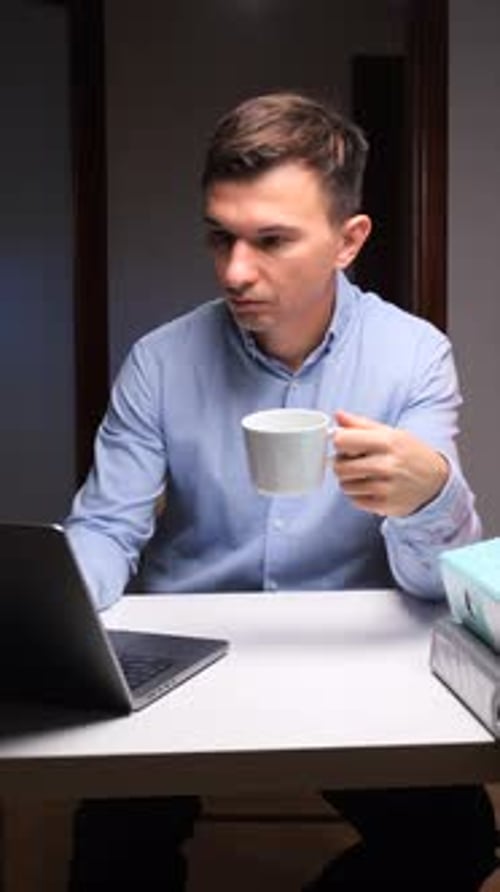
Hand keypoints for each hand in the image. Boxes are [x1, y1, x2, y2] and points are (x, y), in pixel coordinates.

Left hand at [332, 410, 448, 516]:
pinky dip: (358, 495)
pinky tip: (372, 488)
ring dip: (350, 481)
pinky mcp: (384, 505)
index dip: (339, 443)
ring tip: (365, 475)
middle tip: (354, 462)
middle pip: (339, 467)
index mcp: (386, 442)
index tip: (345, 445)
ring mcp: (385, 488)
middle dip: (342, 464)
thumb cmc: (409, 454)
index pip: (342, 441)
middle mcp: (386, 465)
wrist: (435, 482)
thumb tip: (338, 416)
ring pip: (344, 485)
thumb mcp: (390, 433)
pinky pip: (354, 500)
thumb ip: (361, 424)